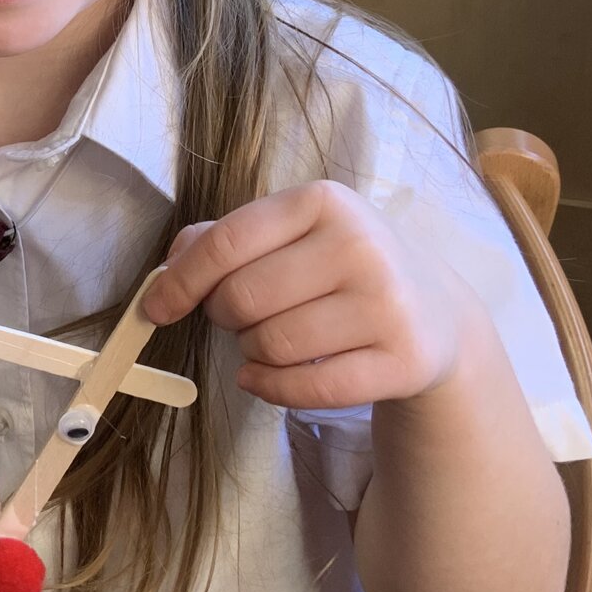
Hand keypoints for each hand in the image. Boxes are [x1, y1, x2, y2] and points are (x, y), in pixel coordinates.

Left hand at [143, 180, 481, 411]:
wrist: (435, 313)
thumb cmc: (342, 268)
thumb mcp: (292, 234)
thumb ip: (224, 239)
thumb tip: (169, 268)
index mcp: (324, 201)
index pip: (227, 243)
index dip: (180, 282)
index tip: (155, 309)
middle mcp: (360, 245)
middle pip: (244, 298)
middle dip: (225, 317)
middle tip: (241, 319)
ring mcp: (387, 303)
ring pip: (272, 345)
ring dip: (253, 354)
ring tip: (271, 342)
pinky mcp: (404, 360)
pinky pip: (307, 389)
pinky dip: (271, 389)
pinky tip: (267, 378)